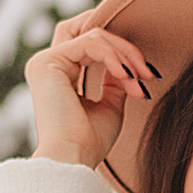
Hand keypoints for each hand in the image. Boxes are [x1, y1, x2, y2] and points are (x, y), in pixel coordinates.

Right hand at [23, 6, 159, 169]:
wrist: (74, 160)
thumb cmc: (90, 143)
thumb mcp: (111, 106)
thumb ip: (116, 81)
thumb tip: (127, 63)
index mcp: (59, 75)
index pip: (91, 45)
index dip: (122, 53)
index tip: (147, 76)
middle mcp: (48, 65)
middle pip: (90, 32)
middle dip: (123, 46)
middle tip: (147, 71)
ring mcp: (45, 62)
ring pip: (94, 36)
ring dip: (124, 56)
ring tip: (139, 80)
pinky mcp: (47, 62)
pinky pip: (89, 43)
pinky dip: (113, 57)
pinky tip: (126, 76)